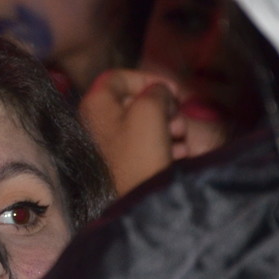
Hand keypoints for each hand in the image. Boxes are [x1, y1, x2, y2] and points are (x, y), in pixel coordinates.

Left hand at [79, 69, 184, 194]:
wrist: (135, 202)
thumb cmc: (139, 152)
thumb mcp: (151, 111)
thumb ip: (156, 91)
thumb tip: (160, 92)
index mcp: (96, 103)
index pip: (118, 77)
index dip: (147, 78)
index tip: (172, 91)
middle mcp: (95, 121)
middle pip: (133, 101)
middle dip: (163, 106)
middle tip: (179, 120)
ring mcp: (106, 144)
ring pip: (142, 124)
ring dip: (168, 126)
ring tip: (182, 138)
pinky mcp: (120, 164)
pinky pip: (143, 145)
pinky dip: (163, 144)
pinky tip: (180, 153)